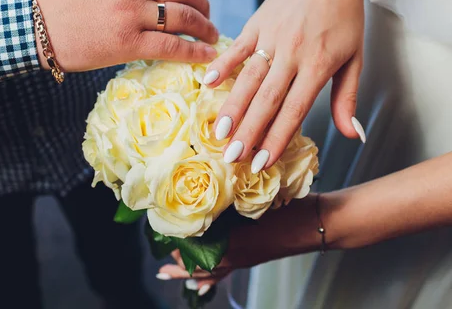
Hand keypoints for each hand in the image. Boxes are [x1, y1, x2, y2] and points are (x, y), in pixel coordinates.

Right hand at [32, 0, 218, 71]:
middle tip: (209, 18)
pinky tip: (205, 56)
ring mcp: (133, 13)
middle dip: (204, 5)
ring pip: (184, 18)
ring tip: (211, 37)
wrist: (32, 24)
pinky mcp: (128, 43)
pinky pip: (172, 46)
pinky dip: (194, 52)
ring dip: (205, 28)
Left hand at [156, 196, 319, 294]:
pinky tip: (203, 287)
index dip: (176, 241)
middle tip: (162, 270)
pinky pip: (227, 273)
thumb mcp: (253, 199)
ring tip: (174, 276)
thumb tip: (202, 191)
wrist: (317, 223)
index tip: (161, 232)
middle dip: (179, 266)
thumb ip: (227, 198)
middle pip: (199, 265)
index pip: (193, 247)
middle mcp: (234, 256)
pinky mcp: (252, 259)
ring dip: (192, 274)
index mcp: (231, 243)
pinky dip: (212, 280)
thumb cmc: (288, 208)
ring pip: (212, 271)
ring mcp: (244, 259)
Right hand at [205, 0, 363, 169]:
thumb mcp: (355, 58)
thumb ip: (348, 98)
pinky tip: (208, 84)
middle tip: (232, 158)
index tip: (261, 164)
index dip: (276, 139)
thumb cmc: (344, 17)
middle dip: (249, 132)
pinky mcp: (256, 23)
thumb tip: (352, 136)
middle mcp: (293, 54)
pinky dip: (222, 65)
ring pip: (249, 78)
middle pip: (267, 100)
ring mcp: (272, 37)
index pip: (294, 110)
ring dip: (233, 107)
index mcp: (319, 65)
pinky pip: (237, 47)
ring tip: (219, 133)